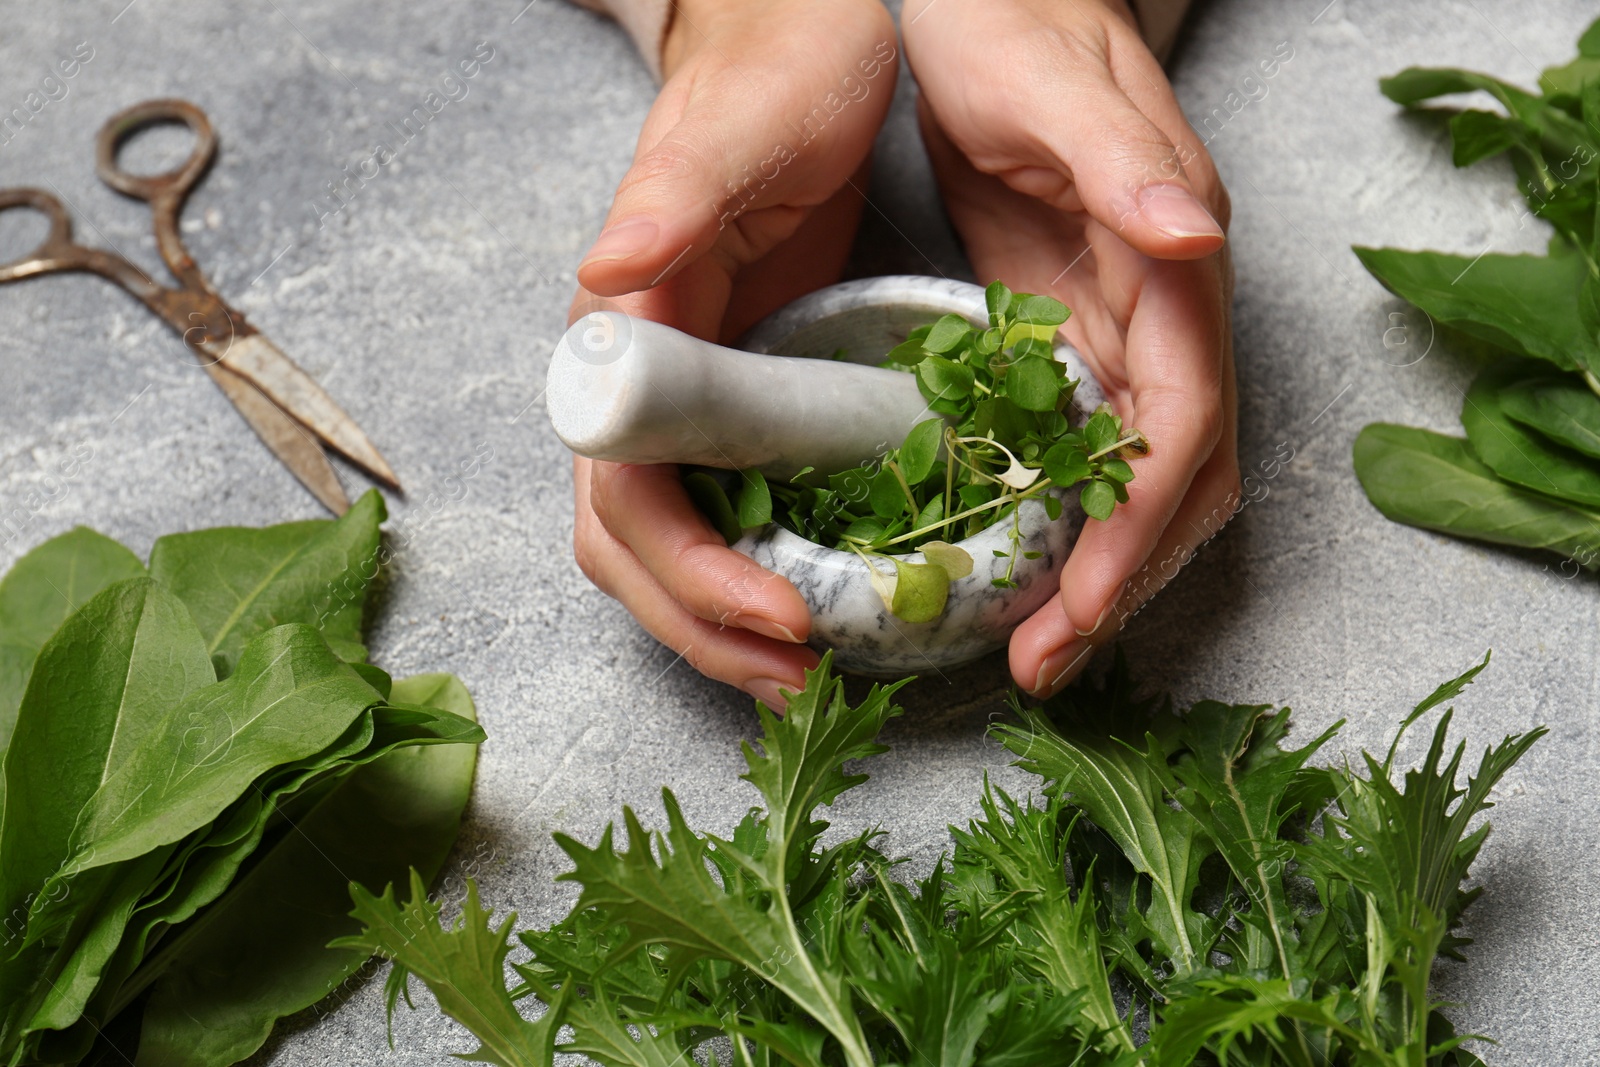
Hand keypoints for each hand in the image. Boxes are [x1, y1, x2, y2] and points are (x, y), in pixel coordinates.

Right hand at [569, 0, 898, 706]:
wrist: (792, 42)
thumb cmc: (772, 71)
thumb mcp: (738, 124)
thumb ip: (676, 192)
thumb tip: (610, 271)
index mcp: (624, 328)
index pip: (623, 489)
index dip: (689, 570)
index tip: (776, 612)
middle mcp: (637, 379)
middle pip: (633, 545)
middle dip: (708, 627)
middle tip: (801, 679)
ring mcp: (681, 396)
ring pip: (668, 545)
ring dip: (728, 622)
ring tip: (807, 671)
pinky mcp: (731, 398)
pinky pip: (723, 511)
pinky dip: (759, 573)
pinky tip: (817, 602)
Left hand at [903, 0, 1238, 695]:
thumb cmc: (1014, 20)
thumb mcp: (1055, 84)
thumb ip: (1129, 162)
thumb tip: (1202, 240)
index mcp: (1172, 261)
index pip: (1181, 423)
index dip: (1139, 523)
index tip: (1082, 602)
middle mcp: (1162, 306)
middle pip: (1173, 474)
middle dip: (1118, 575)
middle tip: (1043, 659)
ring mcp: (1117, 323)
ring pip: (1134, 474)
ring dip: (1091, 563)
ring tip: (1030, 641)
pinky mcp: (1066, 327)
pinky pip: (1079, 443)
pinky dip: (1055, 511)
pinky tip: (1007, 555)